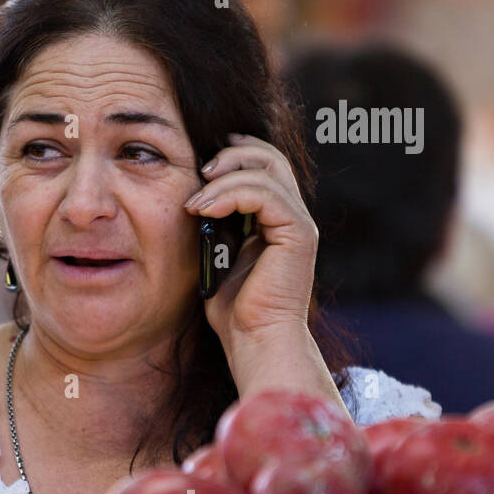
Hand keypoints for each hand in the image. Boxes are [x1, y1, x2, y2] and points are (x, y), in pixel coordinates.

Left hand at [184, 133, 318, 348]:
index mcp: (275, 219)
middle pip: (271, 158)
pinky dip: (231, 194)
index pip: (264, 166)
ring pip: (267, 171)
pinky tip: (205, 209)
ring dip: (223, 179)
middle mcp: (292, 216)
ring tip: (194, 202)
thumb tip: (194, 196)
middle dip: (232, 155)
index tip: (200, 161)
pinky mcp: (298, 234)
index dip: (236, 154)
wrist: (254, 340)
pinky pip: (266, 195)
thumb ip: (215, 223)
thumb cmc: (233, 308)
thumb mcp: (216, 254)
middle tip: (199, 169)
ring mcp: (298, 224)